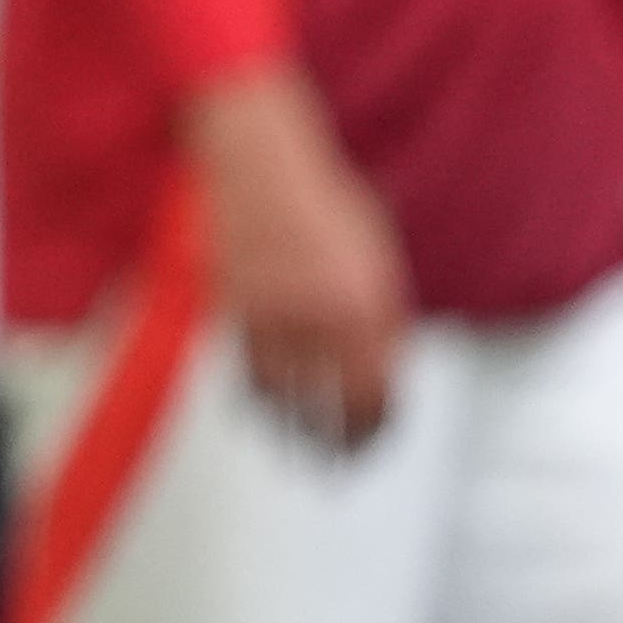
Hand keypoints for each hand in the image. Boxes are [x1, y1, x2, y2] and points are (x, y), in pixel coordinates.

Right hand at [187, 66, 406, 448]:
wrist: (258, 162)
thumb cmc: (318, 198)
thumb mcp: (375, 254)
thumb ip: (384, 311)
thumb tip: (387, 360)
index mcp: (370, 304)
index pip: (380, 391)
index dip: (379, 426)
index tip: (377, 440)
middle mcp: (324, 318)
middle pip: (333, 407)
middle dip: (339, 443)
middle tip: (341, 461)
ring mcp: (276, 315)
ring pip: (286, 396)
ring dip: (295, 430)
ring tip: (301, 449)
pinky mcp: (235, 310)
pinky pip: (250, 370)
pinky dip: (259, 397)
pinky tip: (263, 408)